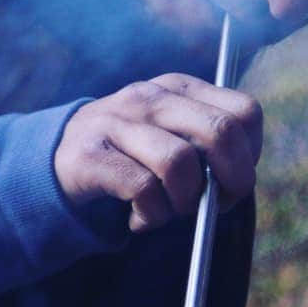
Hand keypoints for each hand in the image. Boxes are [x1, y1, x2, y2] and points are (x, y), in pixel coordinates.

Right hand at [54, 74, 262, 232]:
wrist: (57, 160)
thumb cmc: (129, 155)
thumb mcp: (168, 133)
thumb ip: (206, 143)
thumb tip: (237, 182)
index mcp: (177, 87)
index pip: (243, 112)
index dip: (250, 154)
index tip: (232, 180)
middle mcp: (148, 97)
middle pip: (220, 133)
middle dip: (232, 181)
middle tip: (216, 205)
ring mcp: (116, 121)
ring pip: (179, 163)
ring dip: (184, 202)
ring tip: (168, 211)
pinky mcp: (91, 154)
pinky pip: (142, 189)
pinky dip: (151, 215)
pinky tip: (139, 219)